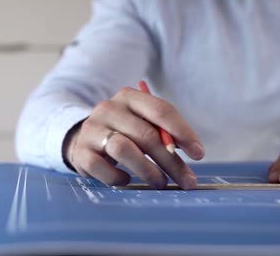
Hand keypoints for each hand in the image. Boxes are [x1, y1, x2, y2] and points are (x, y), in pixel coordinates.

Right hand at [63, 87, 204, 188]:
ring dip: (147, 170)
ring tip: (160, 183)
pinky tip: (127, 180)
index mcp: (129, 97)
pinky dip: (118, 178)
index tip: (198, 154)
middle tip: (187, 180)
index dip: (183, 132)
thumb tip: (192, 150)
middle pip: (146, 134)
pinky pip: (102, 168)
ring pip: (123, 149)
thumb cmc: (123, 132)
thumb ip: (164, 132)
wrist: (83, 139)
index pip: (161, 110)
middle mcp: (109, 109)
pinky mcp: (81, 152)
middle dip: (171, 161)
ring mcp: (92, 130)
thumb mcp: (142, 123)